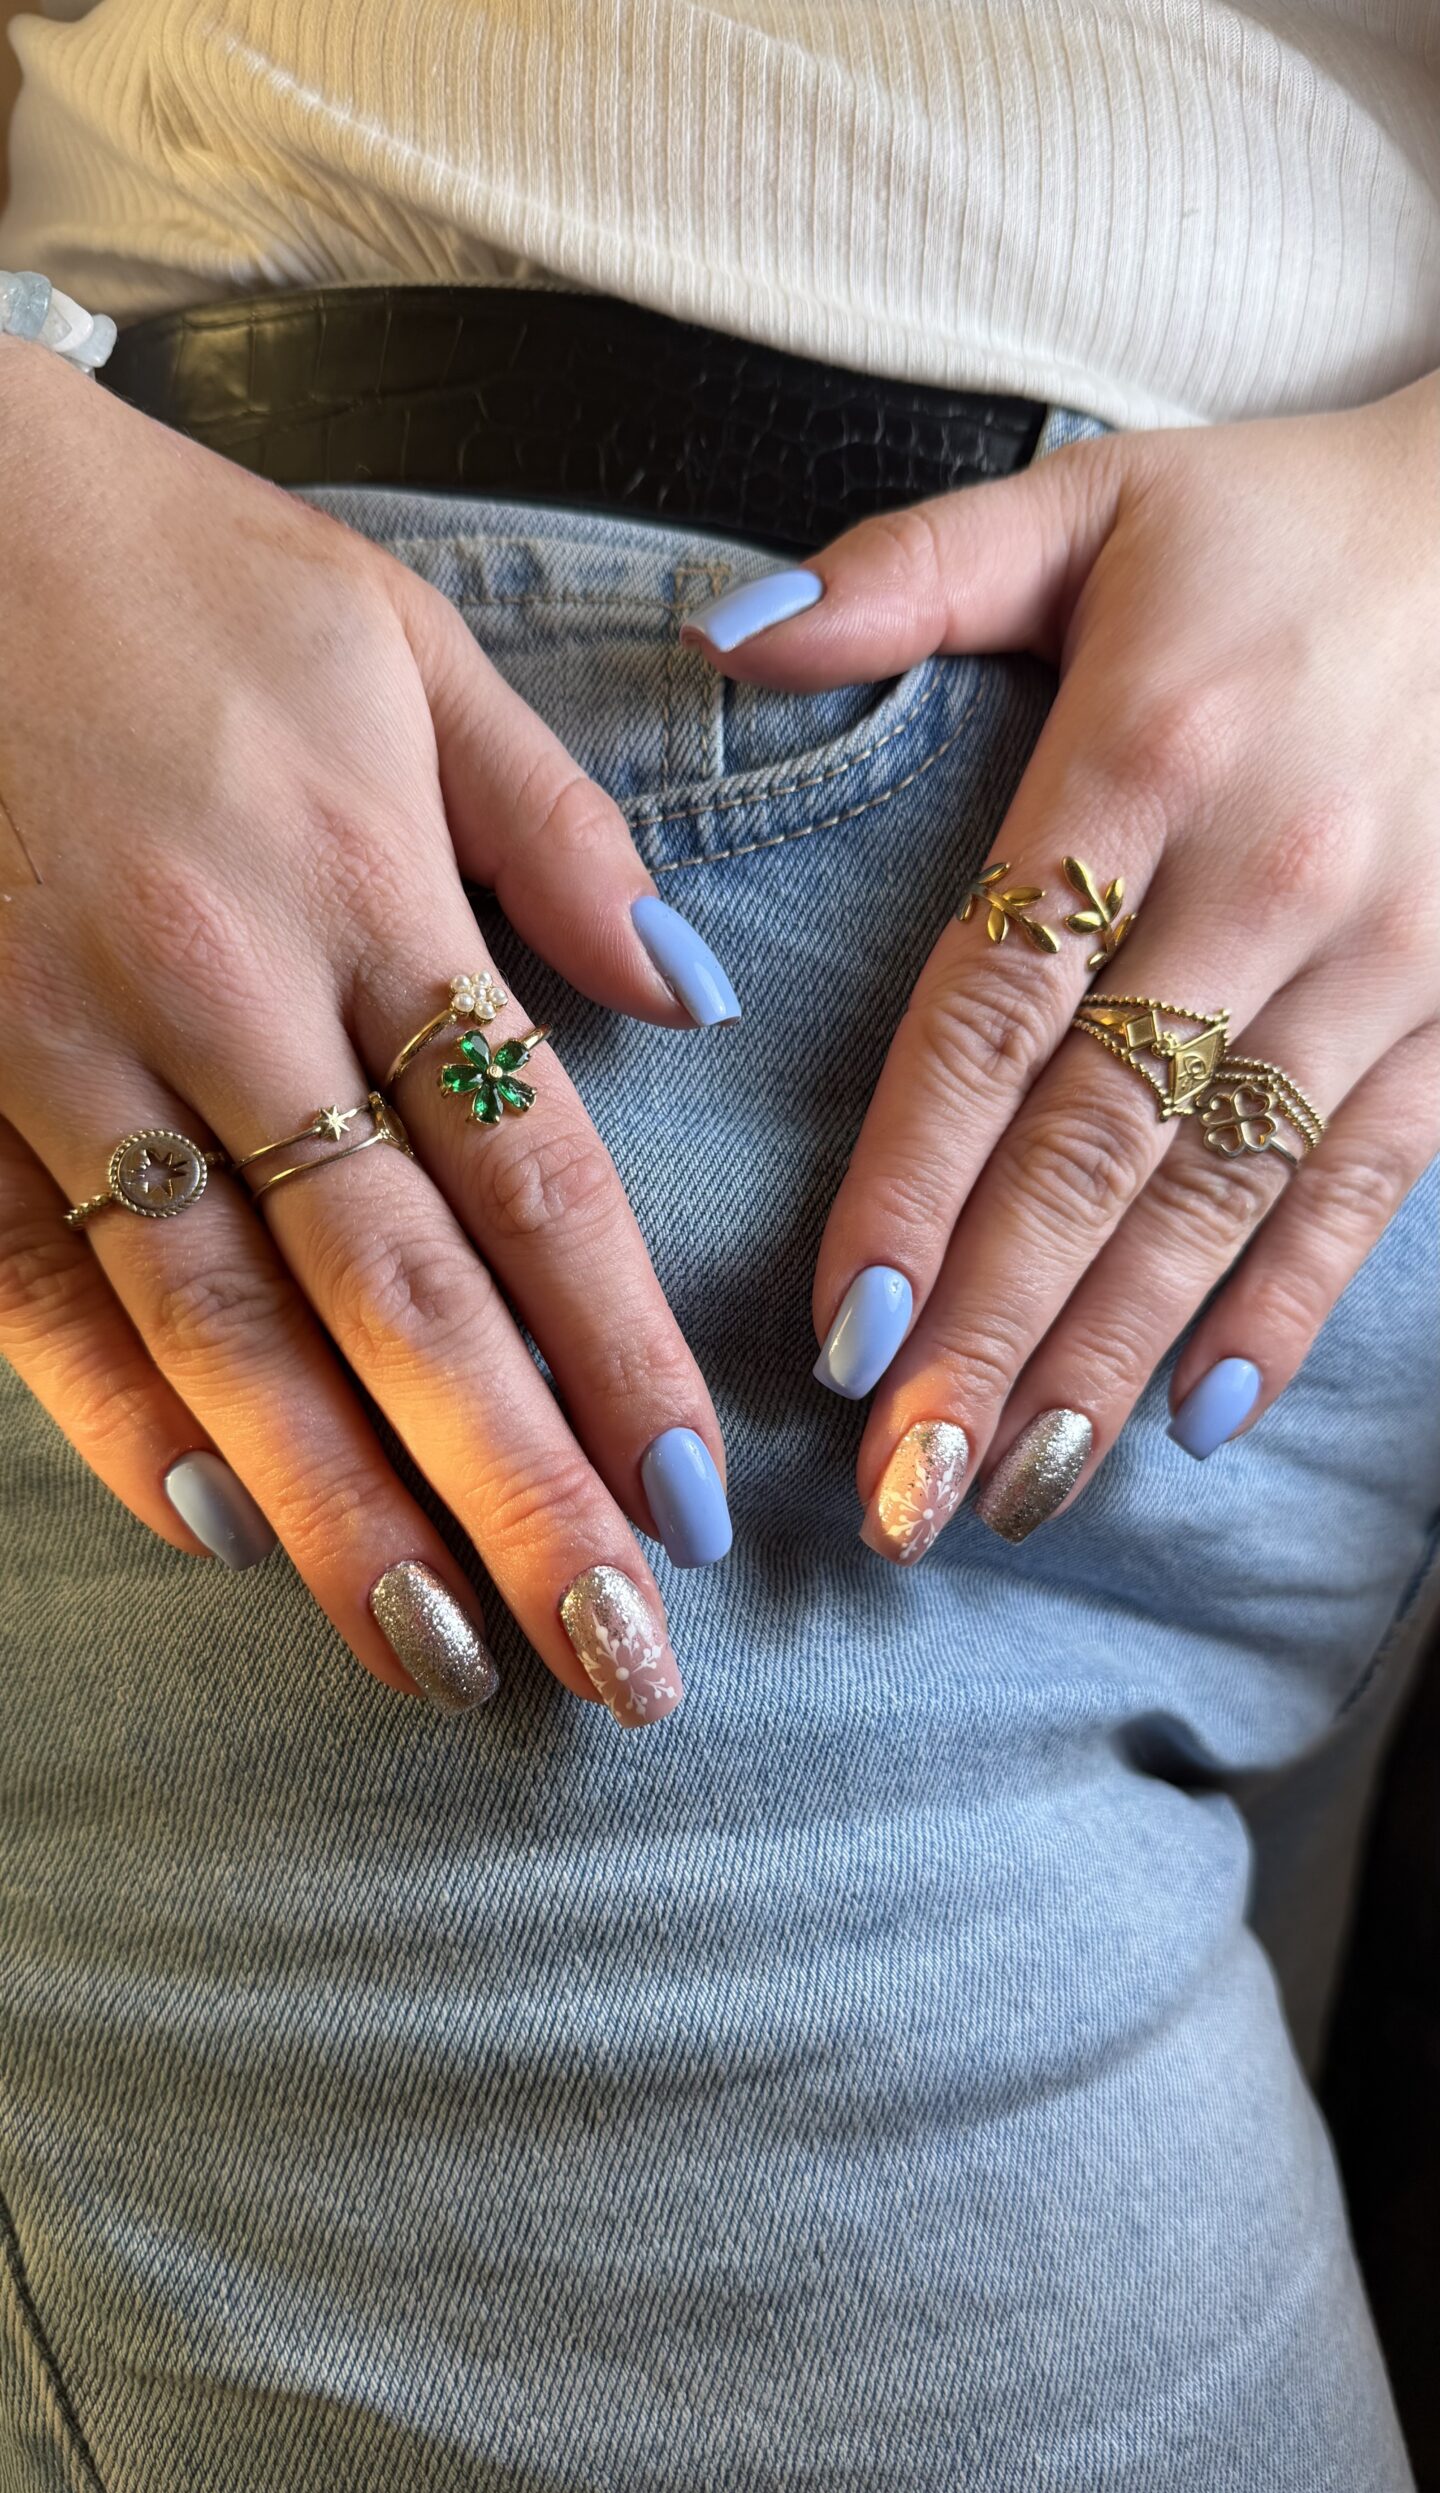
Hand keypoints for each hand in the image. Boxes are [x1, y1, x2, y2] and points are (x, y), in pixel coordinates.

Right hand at [0, 336, 738, 1719]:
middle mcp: (227, 992)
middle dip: (514, 1490)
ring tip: (441, 1658)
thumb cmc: (166, 561)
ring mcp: (64, 1049)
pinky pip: (32, 1279)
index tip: (689, 1495)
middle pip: (399, 1291)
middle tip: (613, 1662)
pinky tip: (211, 1532)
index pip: (529, 1167)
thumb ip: (557, 832)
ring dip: (339, 1509)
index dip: (617, 1346)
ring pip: (223, 1325)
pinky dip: (113, 1413)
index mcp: (368, 886)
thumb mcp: (400, 641)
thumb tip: (692, 1004)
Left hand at [680, 372, 1439, 1550]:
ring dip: (1116, 1352)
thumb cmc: (1282, 526)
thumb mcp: (1092, 505)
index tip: (838, 1328)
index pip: (993, 1010)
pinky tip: (1203, 1420)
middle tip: (904, 1486)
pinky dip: (1289, 1305)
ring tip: (1015, 1489)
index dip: (912, 1180)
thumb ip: (903, 577)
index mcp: (1142, 760)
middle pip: (1098, 1144)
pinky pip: (1370, 1185)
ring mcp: (1381, 963)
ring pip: (1223, 1193)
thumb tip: (719, 635)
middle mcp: (1265, 882)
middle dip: (993, 1326)